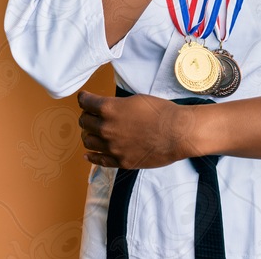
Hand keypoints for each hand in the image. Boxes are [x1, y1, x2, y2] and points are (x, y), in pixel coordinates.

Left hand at [77, 90, 200, 168]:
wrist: (177, 132)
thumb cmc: (160, 112)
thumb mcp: (135, 100)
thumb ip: (117, 105)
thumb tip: (108, 109)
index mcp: (109, 109)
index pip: (85, 102)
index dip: (83, 98)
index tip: (83, 98)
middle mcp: (106, 128)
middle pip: (84, 122)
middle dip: (86, 116)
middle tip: (89, 115)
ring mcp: (112, 147)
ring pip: (88, 141)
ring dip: (88, 135)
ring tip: (91, 133)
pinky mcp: (121, 161)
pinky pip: (99, 160)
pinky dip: (91, 156)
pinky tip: (89, 154)